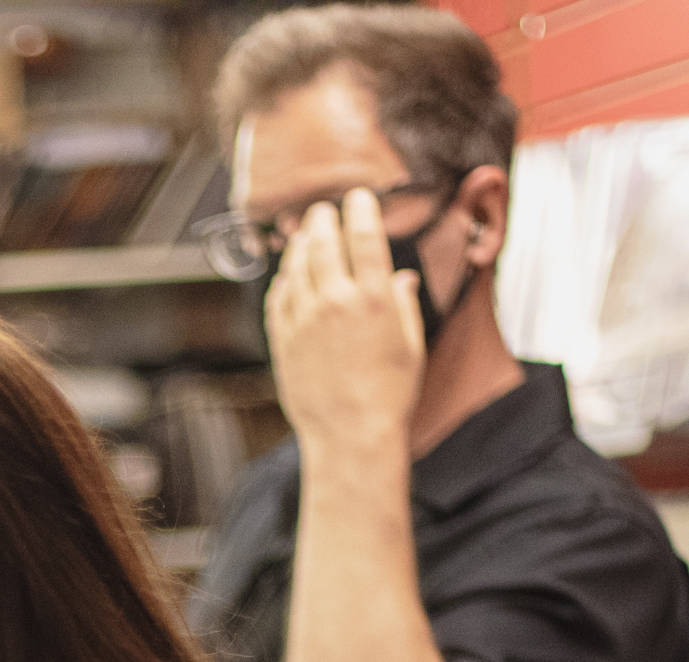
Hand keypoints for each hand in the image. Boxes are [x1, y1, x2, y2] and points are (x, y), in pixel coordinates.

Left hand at [265, 189, 426, 459]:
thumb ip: (402, 304)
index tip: (358, 198)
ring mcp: (304, 320)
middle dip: (323, 218)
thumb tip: (401, 279)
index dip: (360, 208)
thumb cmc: (388, 395)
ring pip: (296, 265)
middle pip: (323, 240)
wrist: (351, 436)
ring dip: (301, 245)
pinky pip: (278, 297)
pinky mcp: (283, 340)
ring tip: (306, 236)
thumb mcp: (410, 345)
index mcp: (375, 299)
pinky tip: (289, 277)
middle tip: (324, 211)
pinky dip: (284, 280)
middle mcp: (336, 302)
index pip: (364, 234)